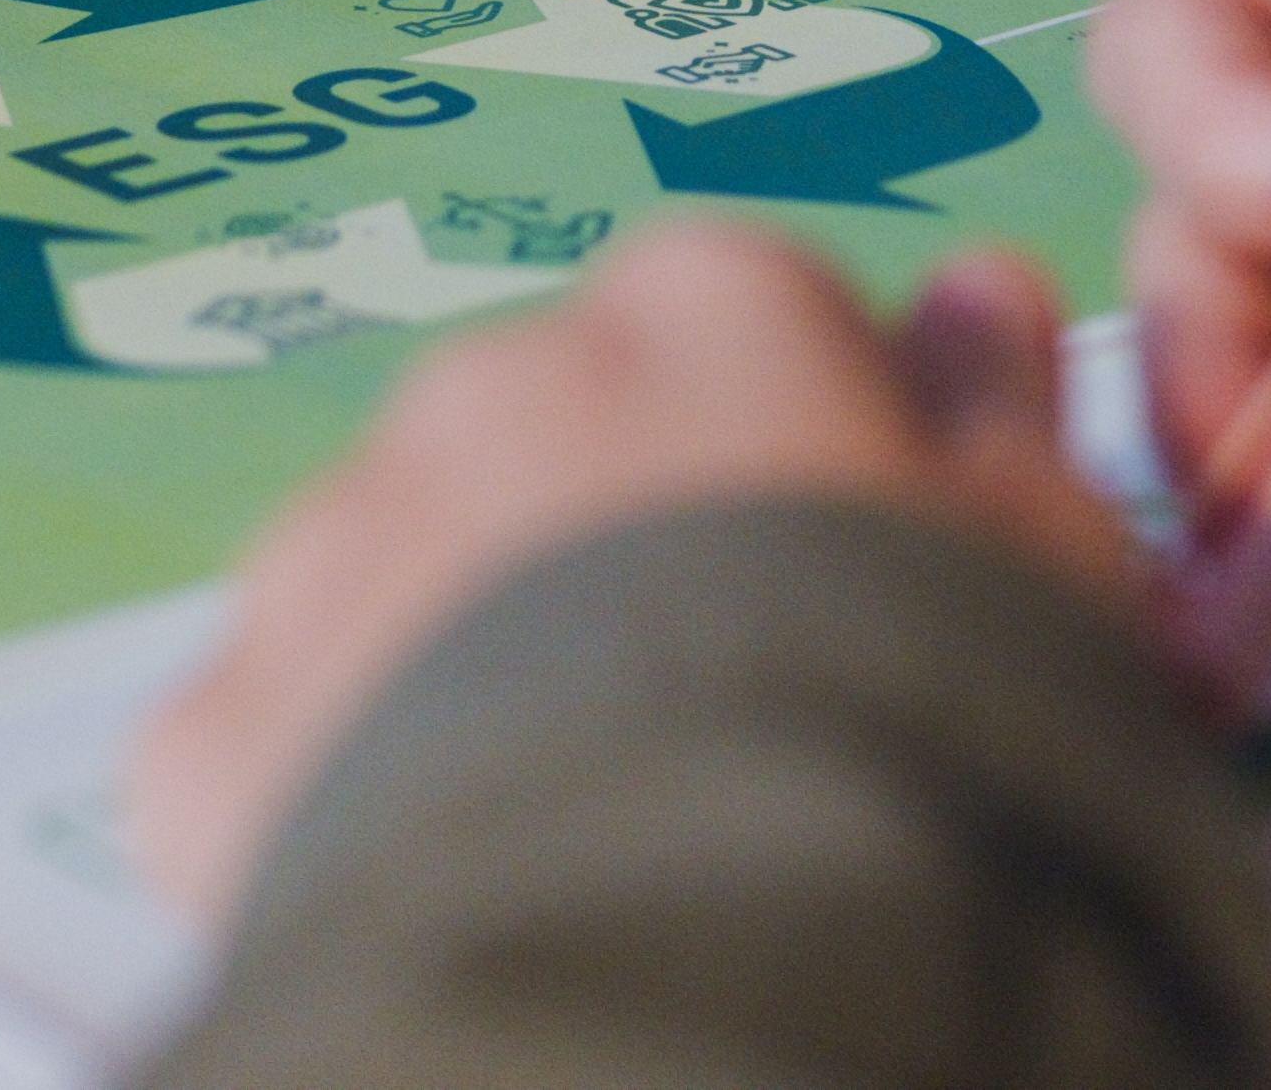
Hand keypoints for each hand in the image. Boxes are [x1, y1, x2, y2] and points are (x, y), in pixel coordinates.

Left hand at [126, 224, 1145, 924]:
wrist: (719, 964)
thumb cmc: (918, 756)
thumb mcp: (1050, 574)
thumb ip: (1002, 413)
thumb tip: (982, 306)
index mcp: (706, 313)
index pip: (747, 324)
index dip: (801, 454)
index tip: (844, 568)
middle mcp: (494, 387)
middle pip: (556, 439)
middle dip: (618, 546)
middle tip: (719, 710)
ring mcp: (339, 548)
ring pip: (403, 578)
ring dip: (468, 662)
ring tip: (593, 816)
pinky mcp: (221, 725)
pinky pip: (279, 738)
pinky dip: (344, 800)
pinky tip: (464, 881)